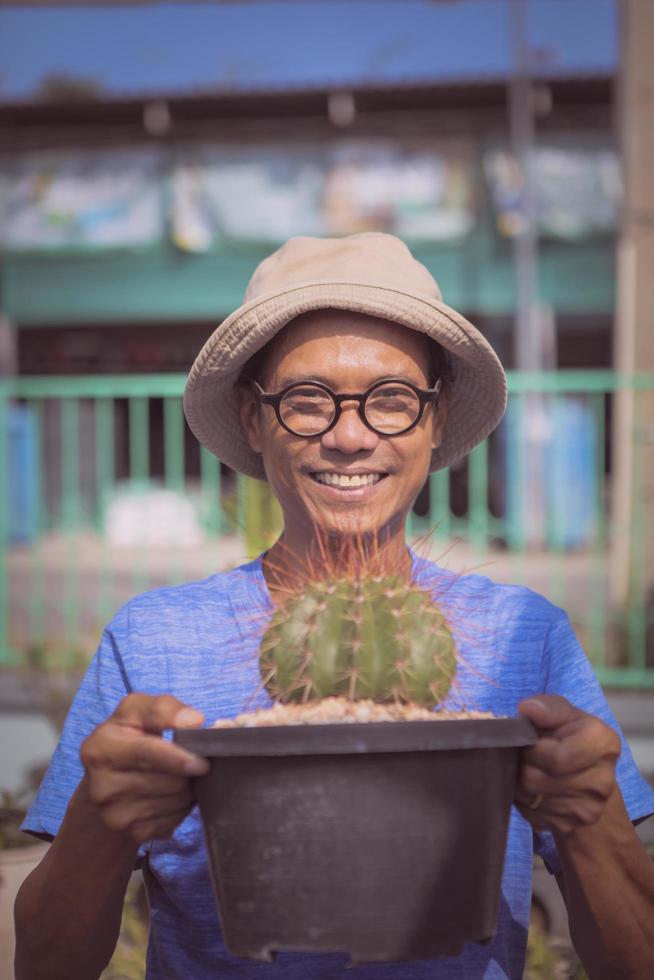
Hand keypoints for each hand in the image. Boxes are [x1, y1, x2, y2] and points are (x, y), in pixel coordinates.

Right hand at [80, 693, 209, 843]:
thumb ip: (165, 708)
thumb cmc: (130, 734)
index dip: (178, 757)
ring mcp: (114, 814)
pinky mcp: (131, 832)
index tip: (202, 761)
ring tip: (183, 775)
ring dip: (188, 789)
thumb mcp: (138, 710)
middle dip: (188, 772)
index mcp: (99, 748)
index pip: (146, 753)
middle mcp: (101, 786)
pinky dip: (182, 807)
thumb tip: (194, 721)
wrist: (109, 776)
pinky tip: (174, 793)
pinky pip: (173, 821)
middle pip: (165, 782)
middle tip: (196, 761)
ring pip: (173, 802)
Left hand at [515, 695, 620, 836]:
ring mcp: (589, 809)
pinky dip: (524, 802)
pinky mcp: (571, 826)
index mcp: (603, 744)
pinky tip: (533, 788)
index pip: (556, 758)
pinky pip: (531, 815)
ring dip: (519, 783)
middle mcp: (603, 782)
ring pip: (530, 798)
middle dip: (522, 765)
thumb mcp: (560, 711)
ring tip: (528, 769)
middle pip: (537, 780)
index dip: (534, 749)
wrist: (583, 769)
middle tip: (526, 756)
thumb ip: (546, 707)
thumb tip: (527, 710)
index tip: (533, 742)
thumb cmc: (568, 733)